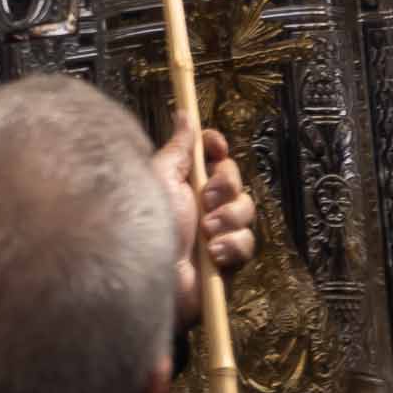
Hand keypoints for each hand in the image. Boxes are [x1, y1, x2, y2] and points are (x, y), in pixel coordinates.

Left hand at [154, 117, 254, 316]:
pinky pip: (246, 243)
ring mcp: (217, 232)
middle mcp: (203, 205)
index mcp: (186, 183)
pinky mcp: (227, 261)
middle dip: (225, 185)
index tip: (216, 146)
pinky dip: (232, 245)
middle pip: (235, 179)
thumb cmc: (146, 226)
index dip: (217, 146)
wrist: (149, 280)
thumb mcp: (162, 179)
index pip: (212, 154)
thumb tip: (184, 113)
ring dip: (228, 218)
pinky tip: (213, 254)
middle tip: (206, 200)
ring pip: (246, 210)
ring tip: (206, 232)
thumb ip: (178, 148)